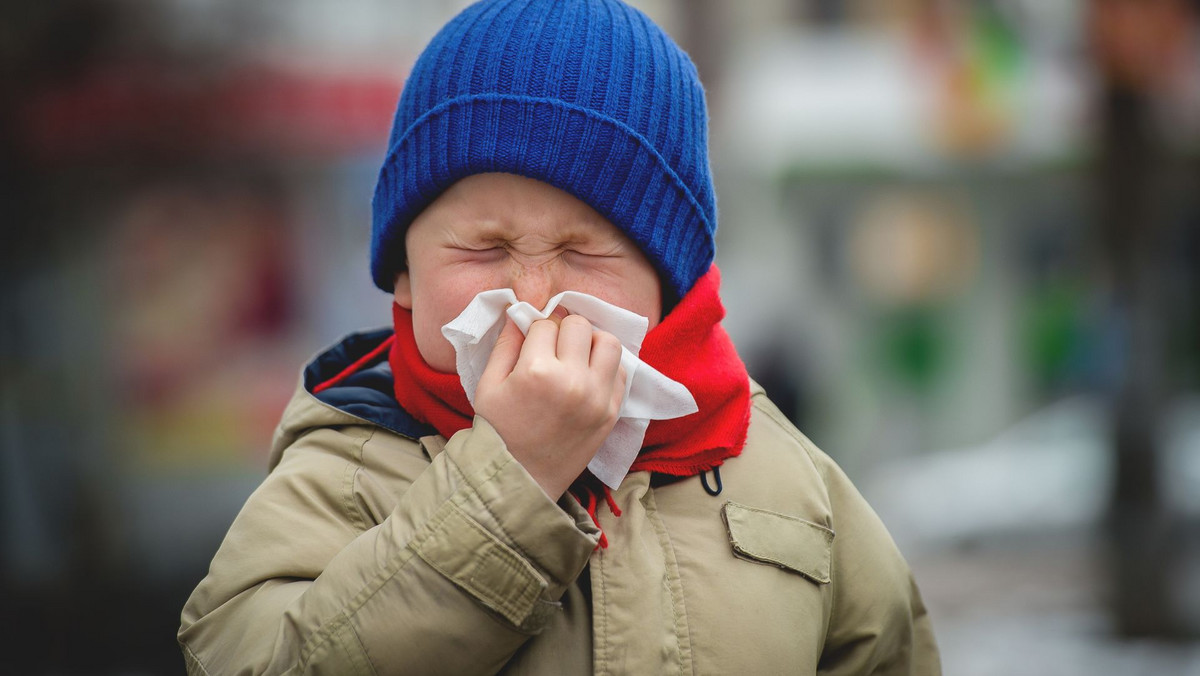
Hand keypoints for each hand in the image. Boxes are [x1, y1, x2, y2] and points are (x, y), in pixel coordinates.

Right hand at [473, 312, 625, 498]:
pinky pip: (620, 372)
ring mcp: (597, 397)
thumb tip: (520, 313)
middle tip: (553, 346)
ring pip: (608, 342)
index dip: (536, 329)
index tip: (532, 342)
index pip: (546, 323)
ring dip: (591, 342)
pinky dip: (606, 367)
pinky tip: (587, 376)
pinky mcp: (612, 413)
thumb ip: (506, 344)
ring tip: (576, 356)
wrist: (521, 479)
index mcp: (537, 371)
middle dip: (563, 329)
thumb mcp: (488, 384)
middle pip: (579, 325)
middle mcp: (572, 380)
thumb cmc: (498, 431)